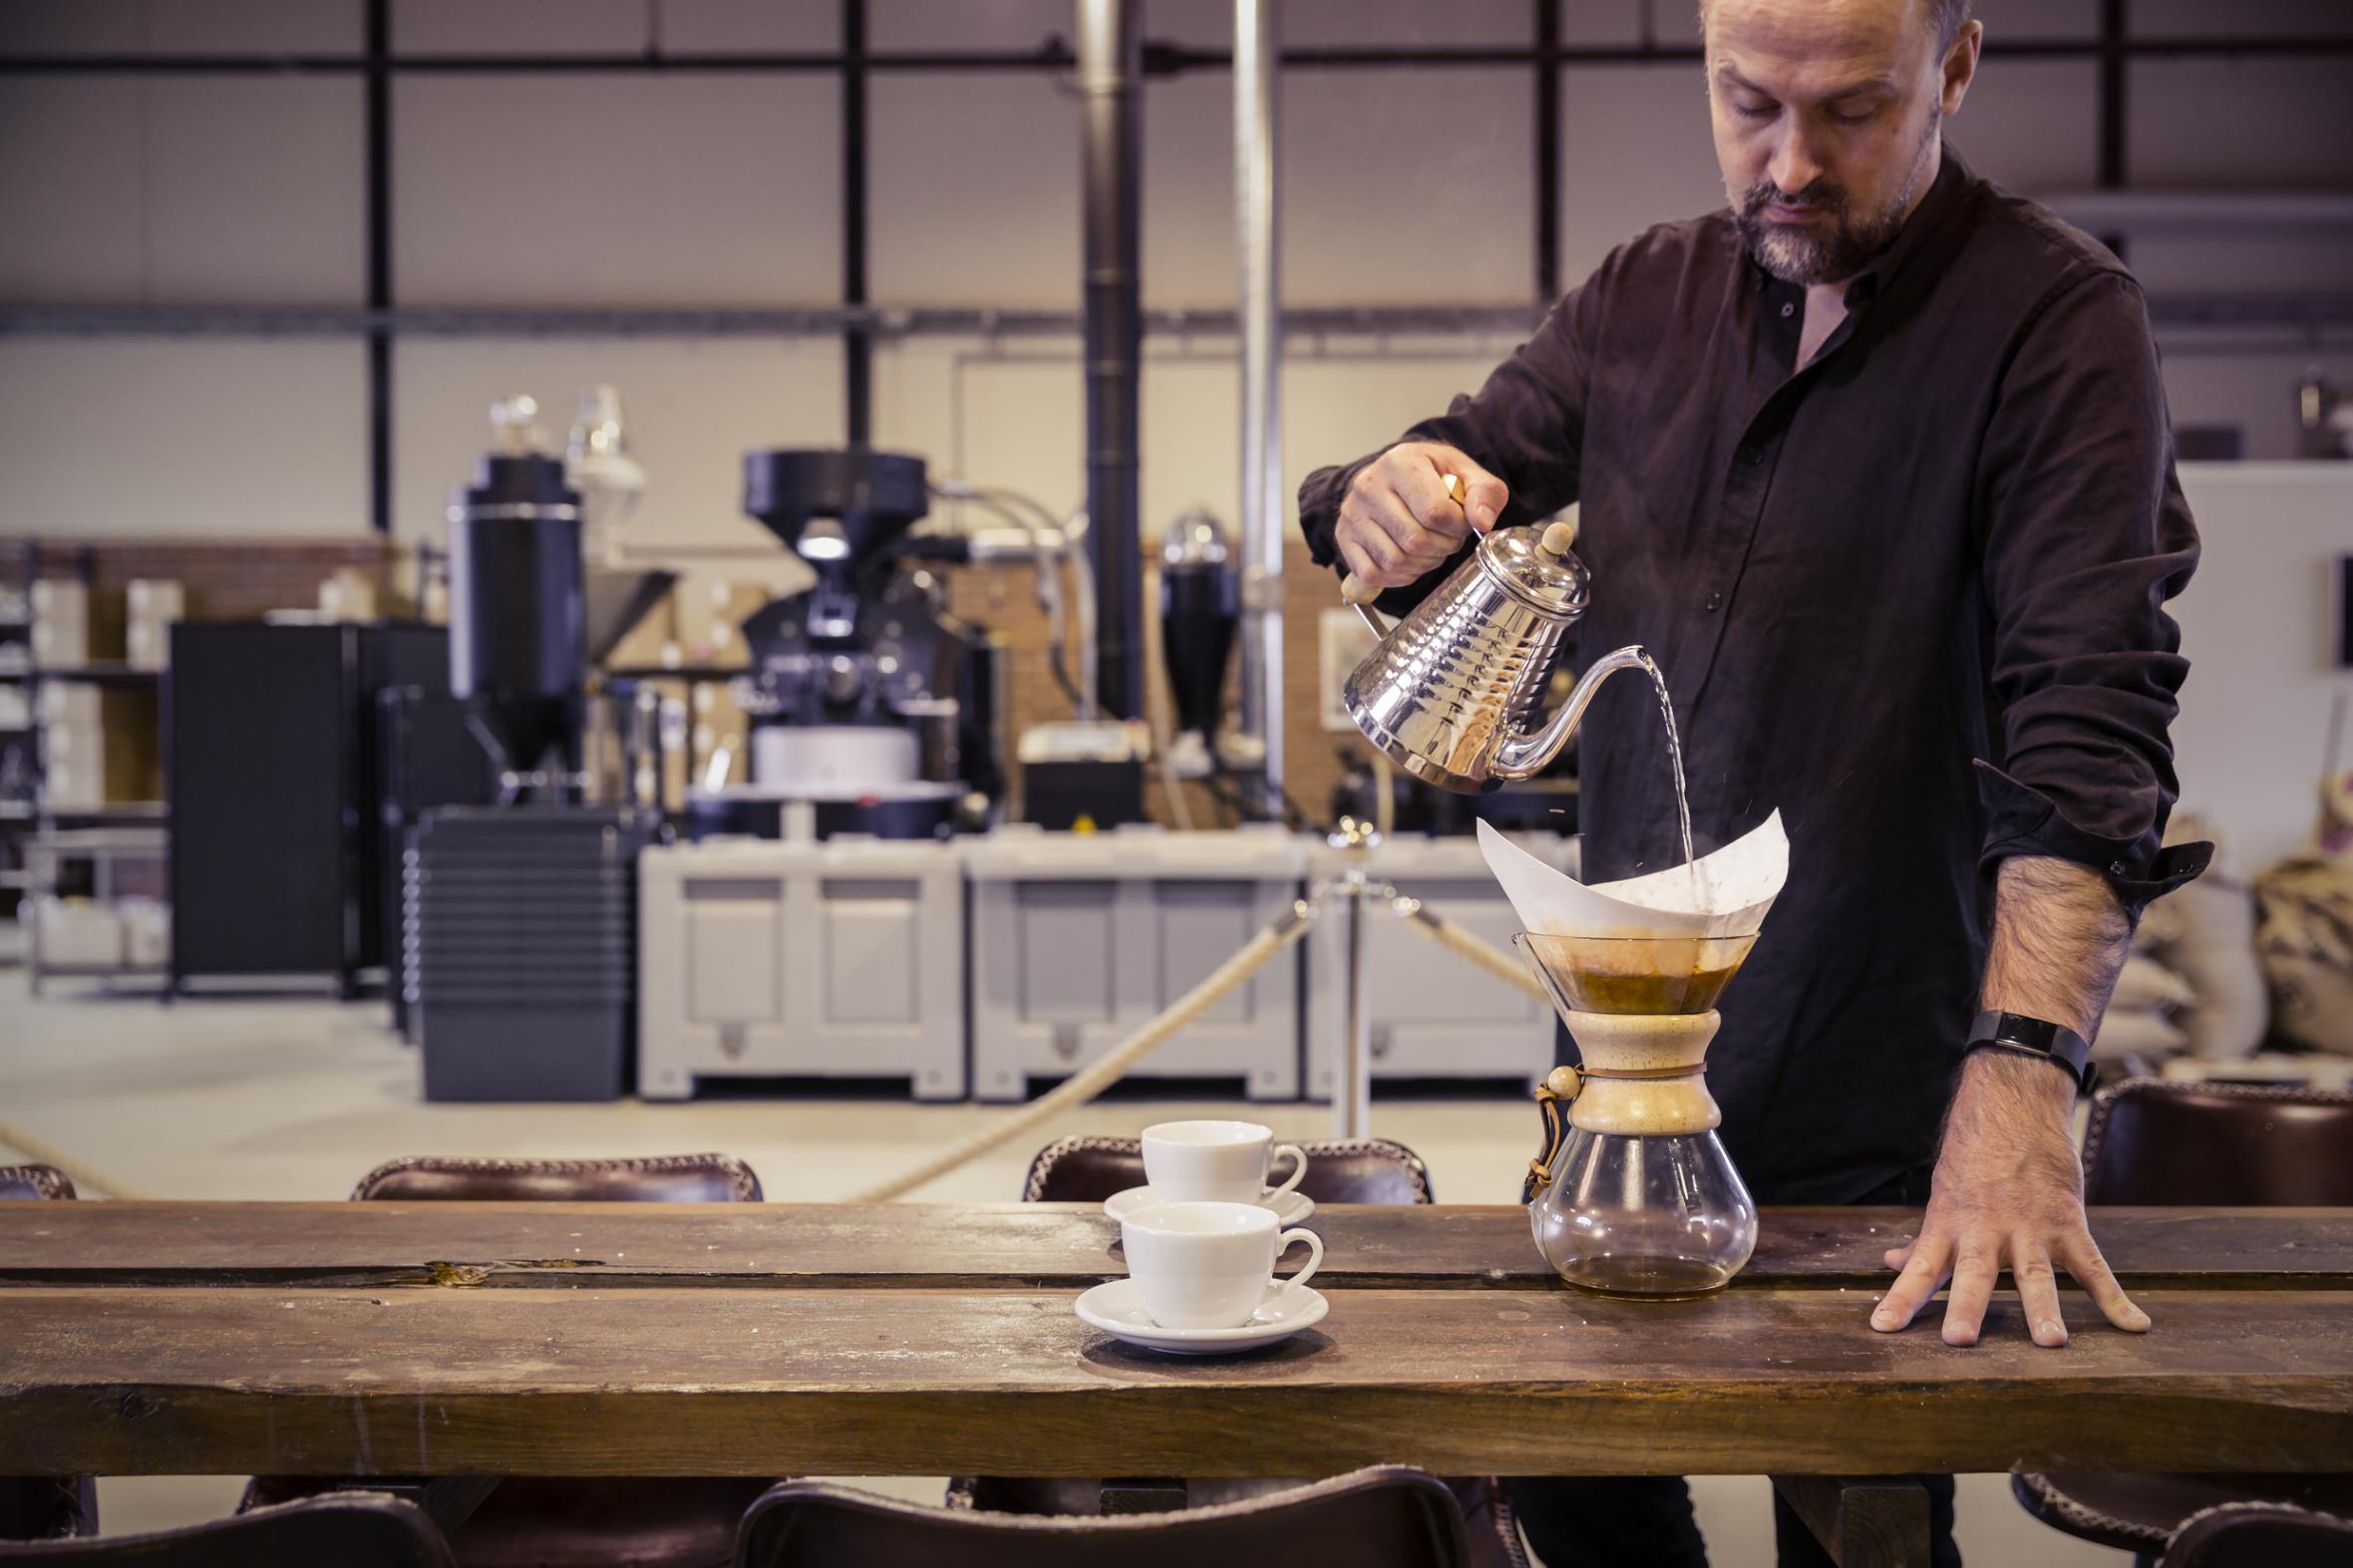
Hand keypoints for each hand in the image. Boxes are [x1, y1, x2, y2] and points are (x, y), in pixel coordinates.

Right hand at [1335, 442, 1507, 589]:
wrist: (1395, 476)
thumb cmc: (1432, 475)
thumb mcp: (1465, 473)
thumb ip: (1485, 493)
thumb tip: (1482, 522)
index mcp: (1400, 462)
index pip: (1435, 512)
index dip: (1458, 526)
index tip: (1462, 521)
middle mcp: (1369, 485)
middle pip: (1415, 540)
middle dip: (1443, 547)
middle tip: (1448, 538)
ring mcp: (1352, 513)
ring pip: (1395, 561)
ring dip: (1424, 564)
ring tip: (1431, 548)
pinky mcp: (1343, 537)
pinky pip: (1373, 573)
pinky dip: (1399, 576)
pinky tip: (1411, 561)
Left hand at [1870, 1051, 2148, 1347]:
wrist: (2015, 1107)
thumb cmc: (1974, 1158)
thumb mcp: (1944, 1196)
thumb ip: (1925, 1238)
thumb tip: (1892, 1262)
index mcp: (1949, 1226)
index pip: (1918, 1267)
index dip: (1901, 1297)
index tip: (1882, 1327)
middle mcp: (1986, 1229)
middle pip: (1973, 1273)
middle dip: (1967, 1307)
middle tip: (1960, 1341)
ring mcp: (2029, 1226)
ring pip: (2035, 1272)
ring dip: (2043, 1307)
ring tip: (2051, 1342)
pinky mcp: (2068, 1222)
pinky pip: (2093, 1265)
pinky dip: (2115, 1297)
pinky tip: (2134, 1325)